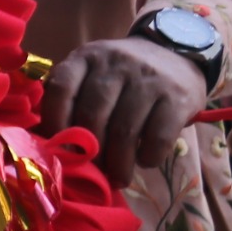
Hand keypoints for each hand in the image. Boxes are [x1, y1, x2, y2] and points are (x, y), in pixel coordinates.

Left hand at [41, 36, 209, 187]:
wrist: (174, 53)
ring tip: (118, 177)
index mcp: (86, 57)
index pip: (61, 87)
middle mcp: (115, 63)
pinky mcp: (177, 96)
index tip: (59, 149)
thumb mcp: (94, 73)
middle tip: (94, 173)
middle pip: (92, 115)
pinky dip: (148, 157)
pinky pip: (157, 137)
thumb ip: (74, 98)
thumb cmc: (124, 75)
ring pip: (124, 131)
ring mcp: (147, 78)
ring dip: (119, 163)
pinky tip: (144, 160)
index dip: (55, 122)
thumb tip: (55, 146)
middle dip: (90, 152)